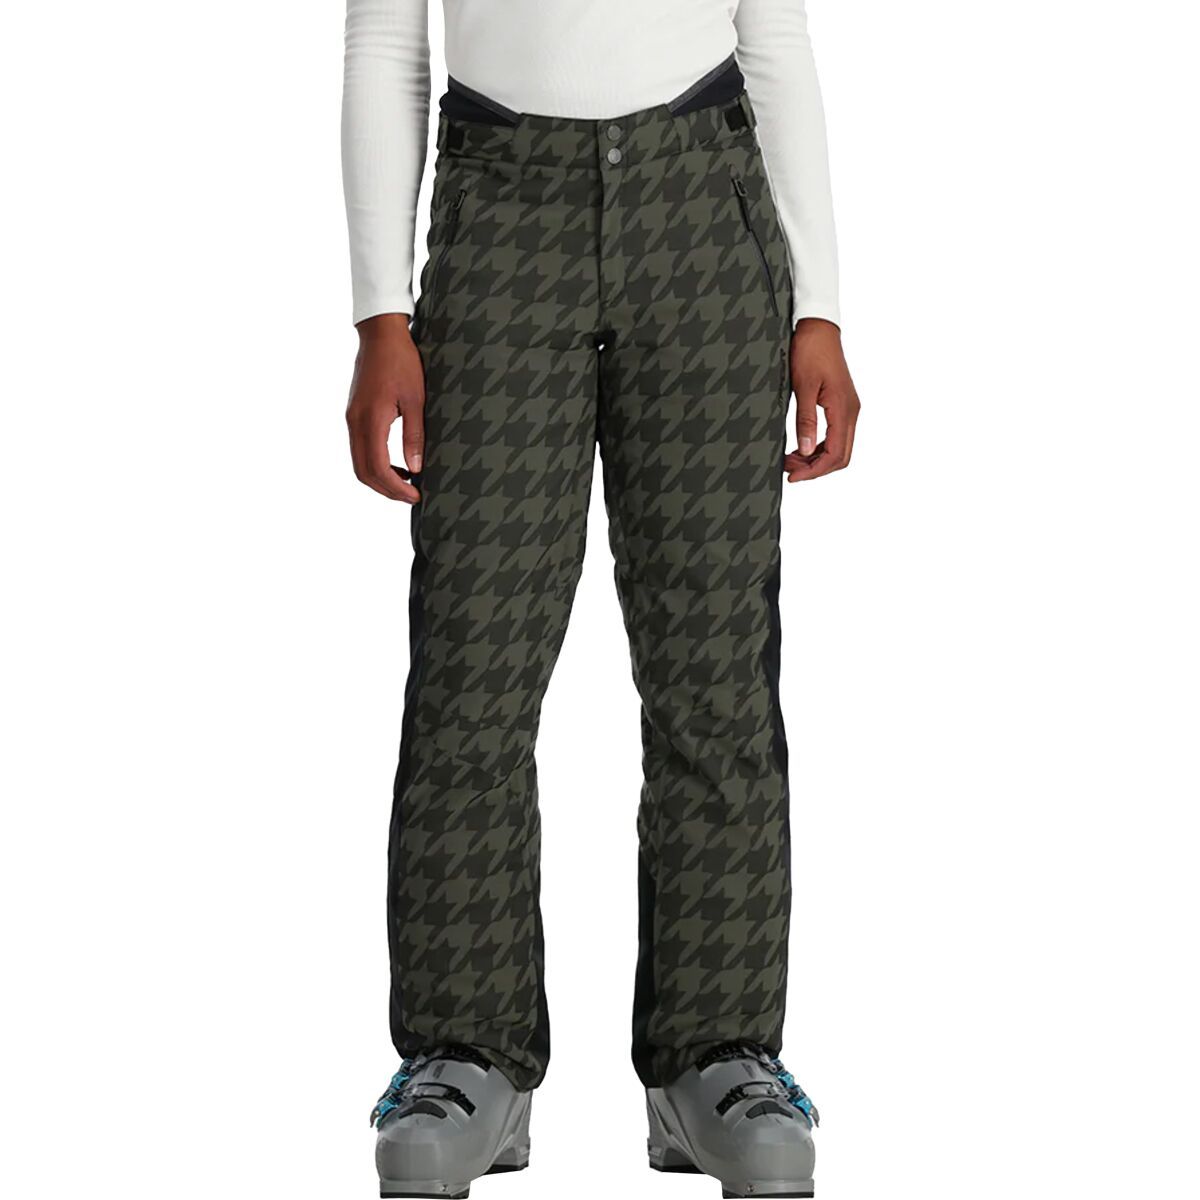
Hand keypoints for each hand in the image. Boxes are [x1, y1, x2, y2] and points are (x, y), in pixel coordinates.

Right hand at [346, 313, 424, 502]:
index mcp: (370, 420)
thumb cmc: (402, 361)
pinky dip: (375, 464)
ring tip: (406, 483)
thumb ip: (415, 435)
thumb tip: (415, 468)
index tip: (416, 495)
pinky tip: (396, 464)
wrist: (380, 334)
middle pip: (363, 471)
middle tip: (411, 496)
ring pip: (359, 462)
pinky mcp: (354, 414)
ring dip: (380, 478)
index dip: (396, 488)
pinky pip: (359, 449)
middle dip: (386, 490)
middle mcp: (355, 422)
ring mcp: (352, 418)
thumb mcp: (416, 399)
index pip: (377, 468)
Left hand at [785, 318, 860, 481]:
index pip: (836, 454)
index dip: (815, 471)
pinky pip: (835, 435)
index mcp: (844, 409)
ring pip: (839, 448)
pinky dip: (819, 447)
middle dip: (815, 469)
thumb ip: (806, 420)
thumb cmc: (810, 351)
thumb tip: (807, 450)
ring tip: (790, 460)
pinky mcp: (841, 405)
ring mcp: (848, 408)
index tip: (792, 476)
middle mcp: (851, 411)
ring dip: (816, 459)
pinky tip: (801, 447)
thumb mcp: (803, 387)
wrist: (818, 327)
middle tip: (788, 470)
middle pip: (840, 456)